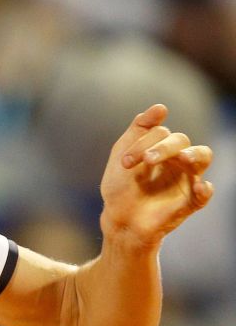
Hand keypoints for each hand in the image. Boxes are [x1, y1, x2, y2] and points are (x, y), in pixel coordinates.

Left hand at [99, 104, 213, 246]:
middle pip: (181, 140)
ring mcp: (186, 179)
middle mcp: (178, 160)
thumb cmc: (120, 186)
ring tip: (183, 159)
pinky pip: (204, 194)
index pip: (161, 132)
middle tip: (146, 161)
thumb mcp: (122, 154)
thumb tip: (161, 107)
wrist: (119, 219)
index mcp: (161, 147)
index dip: (143, 143)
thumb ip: (139, 129)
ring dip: (194, 155)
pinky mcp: (190, 202)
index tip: (125, 162)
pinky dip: (205, 190)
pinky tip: (201, 187)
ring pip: (202, 157)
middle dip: (162, 147)